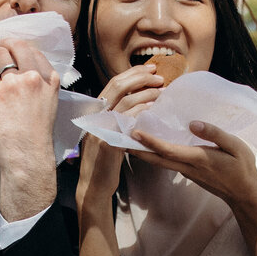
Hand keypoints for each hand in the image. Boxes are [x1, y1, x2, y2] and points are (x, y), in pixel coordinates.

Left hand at [0, 36, 60, 220]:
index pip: (35, 51)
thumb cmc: (35, 137)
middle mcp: (34, 77)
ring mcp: (15, 83)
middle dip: (6, 44)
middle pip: (18, 46)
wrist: (26, 157)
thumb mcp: (47, 104)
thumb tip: (20, 70)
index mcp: (50, 80)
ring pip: (0, 55)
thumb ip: (38, 85)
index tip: (15, 51)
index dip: (21, 49)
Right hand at [77, 64, 164, 207]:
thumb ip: (118, 118)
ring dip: (146, 93)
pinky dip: (142, 112)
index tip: (150, 69)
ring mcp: (101, 128)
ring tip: (162, 91)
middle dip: (141, 77)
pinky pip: (127, 121)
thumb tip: (139, 102)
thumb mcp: (109, 134)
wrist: (94, 186)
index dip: (133, 73)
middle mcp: (96, 117)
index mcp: (97, 112)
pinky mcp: (109, 142)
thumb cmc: (105, 162)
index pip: (114, 83)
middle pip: (118, 86)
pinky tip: (154, 109)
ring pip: (125, 101)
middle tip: (159, 76)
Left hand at [130, 118, 256, 216]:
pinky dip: (155, 153)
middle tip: (118, 138)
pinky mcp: (188, 172)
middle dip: (136, 149)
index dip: (150, 142)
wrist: (244, 193)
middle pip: (156, 159)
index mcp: (198, 158)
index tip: (134, 132)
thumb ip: (215, 133)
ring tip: (128, 139)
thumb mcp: (236, 146)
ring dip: (143, 152)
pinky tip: (150, 144)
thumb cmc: (242, 168)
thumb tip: (193, 123)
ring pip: (160, 162)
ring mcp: (186, 172)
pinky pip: (167, 162)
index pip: (168, 150)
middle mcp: (188, 167)